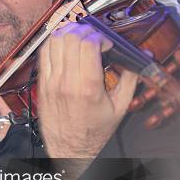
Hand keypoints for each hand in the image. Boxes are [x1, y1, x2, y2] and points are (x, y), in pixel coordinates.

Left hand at [38, 23, 137, 157]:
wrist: (70, 149)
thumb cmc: (93, 132)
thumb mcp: (119, 107)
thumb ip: (130, 79)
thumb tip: (137, 59)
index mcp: (88, 88)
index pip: (88, 44)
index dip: (99, 37)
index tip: (106, 43)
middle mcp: (66, 83)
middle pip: (70, 38)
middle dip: (84, 31)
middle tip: (92, 37)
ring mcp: (51, 82)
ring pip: (54, 42)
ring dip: (67, 33)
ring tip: (78, 38)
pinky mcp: (42, 84)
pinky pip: (43, 54)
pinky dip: (54, 44)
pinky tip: (64, 46)